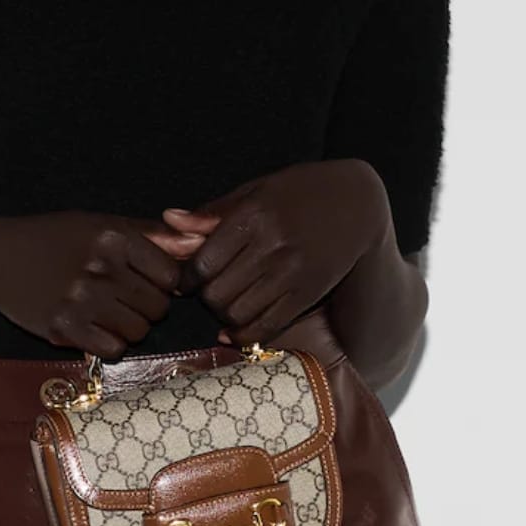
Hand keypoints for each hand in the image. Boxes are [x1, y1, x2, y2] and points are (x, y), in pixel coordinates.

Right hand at [0, 210, 203, 356]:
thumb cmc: (54, 239)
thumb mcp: (100, 224)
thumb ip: (152, 236)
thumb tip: (198, 243)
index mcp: (113, 237)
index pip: (172, 276)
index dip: (165, 283)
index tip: (147, 280)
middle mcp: (99, 267)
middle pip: (159, 308)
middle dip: (148, 307)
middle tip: (124, 298)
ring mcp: (80, 299)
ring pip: (139, 331)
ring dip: (130, 327)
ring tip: (107, 310)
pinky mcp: (63, 328)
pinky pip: (113, 349)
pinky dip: (110, 343)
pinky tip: (93, 326)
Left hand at [160, 159, 391, 345]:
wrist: (357, 203)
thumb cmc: (299, 192)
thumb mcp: (256, 190)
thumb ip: (212, 212)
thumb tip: (168, 220)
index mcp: (253, 216)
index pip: (202, 264)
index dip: (187, 279)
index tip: (186, 280)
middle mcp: (272, 246)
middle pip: (216, 294)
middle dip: (205, 297)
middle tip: (209, 291)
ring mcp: (292, 273)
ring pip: (237, 314)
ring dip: (224, 316)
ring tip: (227, 303)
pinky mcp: (307, 294)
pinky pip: (265, 328)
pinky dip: (245, 335)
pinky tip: (237, 328)